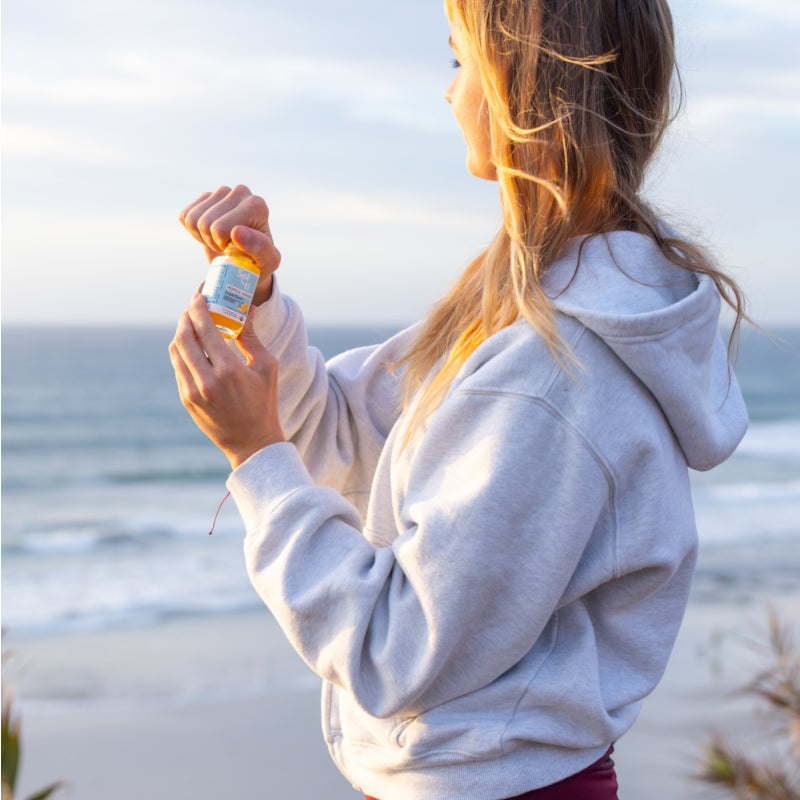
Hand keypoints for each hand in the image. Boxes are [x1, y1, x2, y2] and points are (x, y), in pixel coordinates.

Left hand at [169, 293, 284, 468]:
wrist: (252, 442)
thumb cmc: (264, 403)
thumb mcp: (266, 368)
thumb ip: (252, 337)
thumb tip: (247, 310)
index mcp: (228, 369)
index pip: (204, 328)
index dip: (198, 307)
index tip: (199, 296)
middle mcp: (206, 380)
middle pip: (183, 337)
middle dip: (185, 317)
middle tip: (193, 308)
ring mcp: (192, 391)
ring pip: (176, 352)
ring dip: (181, 334)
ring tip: (191, 325)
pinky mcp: (186, 400)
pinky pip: (178, 368)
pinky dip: (183, 353)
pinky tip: (193, 348)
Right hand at [180, 184, 280, 305]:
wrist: (247, 258)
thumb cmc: (260, 260)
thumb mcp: (267, 261)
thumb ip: (259, 248)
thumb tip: (237, 232)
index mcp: (257, 205)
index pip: (220, 228)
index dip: (222, 244)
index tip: (237, 249)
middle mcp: (240, 192)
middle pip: (205, 224)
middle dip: (212, 242)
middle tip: (228, 247)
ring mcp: (221, 192)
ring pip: (193, 220)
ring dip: (203, 237)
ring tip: (221, 240)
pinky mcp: (205, 196)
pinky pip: (184, 216)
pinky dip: (193, 231)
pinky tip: (210, 233)